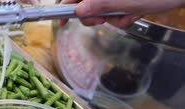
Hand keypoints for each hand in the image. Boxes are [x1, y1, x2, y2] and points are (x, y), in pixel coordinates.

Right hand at [60, 0, 184, 27]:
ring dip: (114, 17)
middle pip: (85, 4)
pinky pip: (114, 10)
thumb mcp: (126, 1)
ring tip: (129, 14)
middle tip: (105, 20)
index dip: (65, 6)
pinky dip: (123, 15)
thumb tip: (78, 11)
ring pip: (101, 9)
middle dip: (95, 16)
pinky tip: (134, 13)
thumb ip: (99, 5)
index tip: (61, 20)